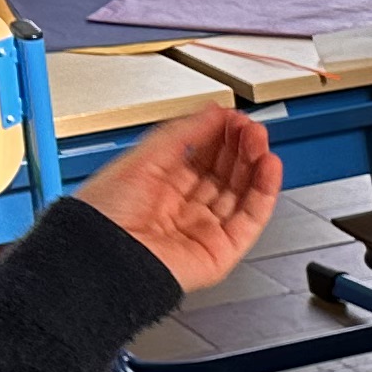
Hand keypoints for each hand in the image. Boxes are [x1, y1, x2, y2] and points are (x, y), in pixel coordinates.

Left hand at [80, 103, 280, 292]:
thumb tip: (212, 113)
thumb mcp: (142, 160)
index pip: (200, 157)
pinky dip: (265, 192)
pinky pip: (251, 219)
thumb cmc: (103, 219)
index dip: (218, 135)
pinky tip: (268, 166)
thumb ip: (182, 135)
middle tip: (249, 126)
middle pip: (223, 174)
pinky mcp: (221, 251)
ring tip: (260, 140)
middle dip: (239, 146)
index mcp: (158, 188)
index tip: (231, 116)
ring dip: (254, 164)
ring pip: (241, 194)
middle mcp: (181, 210)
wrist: (103, 259)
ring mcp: (202, 230)